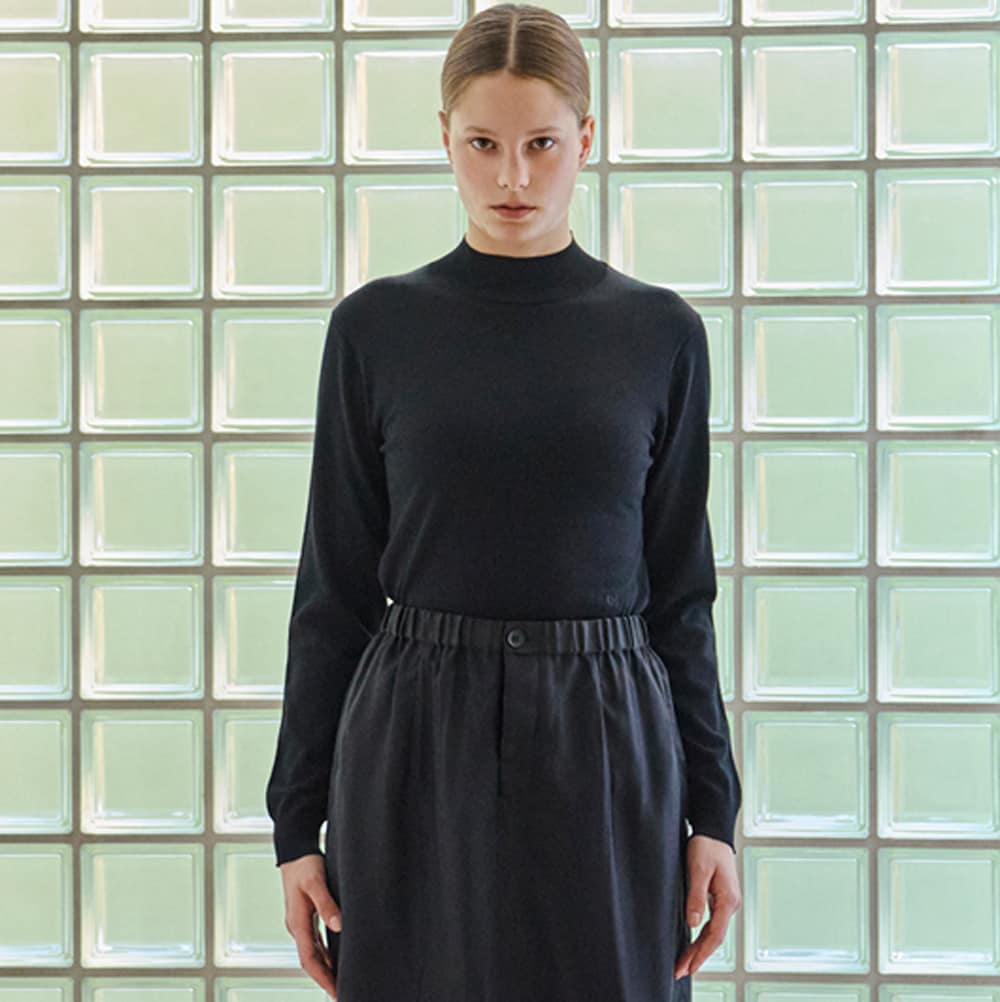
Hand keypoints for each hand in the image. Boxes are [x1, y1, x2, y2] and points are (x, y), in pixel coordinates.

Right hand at [278, 852, 342, 999]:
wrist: (294, 848)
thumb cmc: (304, 863)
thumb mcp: (316, 881)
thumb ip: (326, 904)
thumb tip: (338, 926)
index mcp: (297, 922)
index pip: (310, 959)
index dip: (323, 977)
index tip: (336, 992)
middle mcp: (296, 926)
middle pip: (310, 961)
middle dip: (325, 979)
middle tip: (342, 993)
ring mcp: (299, 922)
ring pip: (312, 953)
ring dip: (325, 968)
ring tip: (340, 982)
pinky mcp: (304, 915)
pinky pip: (314, 942)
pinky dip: (324, 954)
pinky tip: (335, 958)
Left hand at [674, 834, 741, 979]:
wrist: (714, 830)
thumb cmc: (706, 846)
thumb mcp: (698, 869)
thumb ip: (695, 897)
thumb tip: (693, 924)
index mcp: (728, 900)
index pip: (714, 935)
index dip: (701, 954)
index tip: (688, 967)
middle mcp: (730, 904)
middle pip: (714, 938)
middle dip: (698, 956)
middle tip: (680, 971)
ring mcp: (726, 902)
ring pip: (713, 932)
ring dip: (699, 948)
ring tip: (684, 963)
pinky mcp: (720, 897)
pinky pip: (712, 923)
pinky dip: (702, 936)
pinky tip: (693, 943)